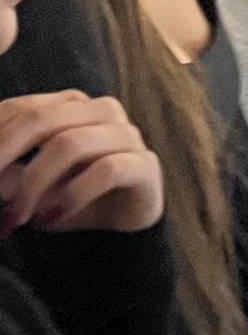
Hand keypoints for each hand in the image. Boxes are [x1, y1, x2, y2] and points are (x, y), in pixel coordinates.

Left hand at [0, 90, 162, 236]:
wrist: (122, 230)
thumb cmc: (71, 198)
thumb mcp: (30, 185)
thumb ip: (7, 172)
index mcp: (73, 104)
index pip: (23, 108)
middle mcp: (103, 110)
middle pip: (43, 119)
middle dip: (5, 157)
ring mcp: (128, 134)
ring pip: (70, 144)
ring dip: (35, 185)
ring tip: (17, 218)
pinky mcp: (145, 164)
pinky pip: (105, 170)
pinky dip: (71, 196)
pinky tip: (53, 218)